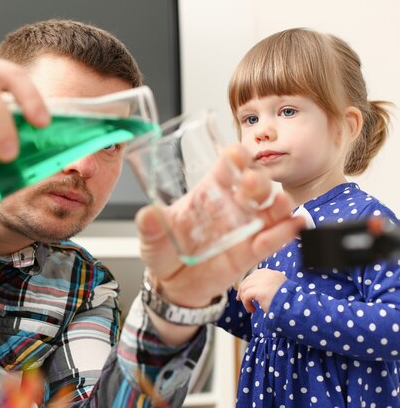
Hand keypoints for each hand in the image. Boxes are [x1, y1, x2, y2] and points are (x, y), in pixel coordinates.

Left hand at [136, 144, 303, 308]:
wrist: (173, 285)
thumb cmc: (165, 251)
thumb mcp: (152, 238)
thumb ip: (150, 226)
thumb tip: (147, 215)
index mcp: (207, 193)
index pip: (226, 168)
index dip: (234, 157)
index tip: (235, 154)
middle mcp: (230, 207)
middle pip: (254, 184)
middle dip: (258, 180)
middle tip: (251, 182)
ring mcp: (244, 229)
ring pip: (271, 209)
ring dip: (279, 203)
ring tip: (279, 203)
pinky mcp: (250, 253)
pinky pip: (272, 241)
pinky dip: (285, 233)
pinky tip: (294, 226)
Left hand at [236, 268, 286, 312]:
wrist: (294, 307)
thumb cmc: (287, 302)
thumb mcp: (277, 289)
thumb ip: (267, 286)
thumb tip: (252, 290)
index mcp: (272, 273)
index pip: (255, 275)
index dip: (248, 283)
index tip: (244, 292)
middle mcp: (266, 275)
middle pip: (248, 280)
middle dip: (242, 289)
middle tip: (240, 299)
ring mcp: (262, 281)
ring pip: (245, 288)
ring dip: (245, 299)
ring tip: (250, 308)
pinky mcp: (258, 290)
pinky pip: (245, 296)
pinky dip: (246, 304)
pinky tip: (252, 310)